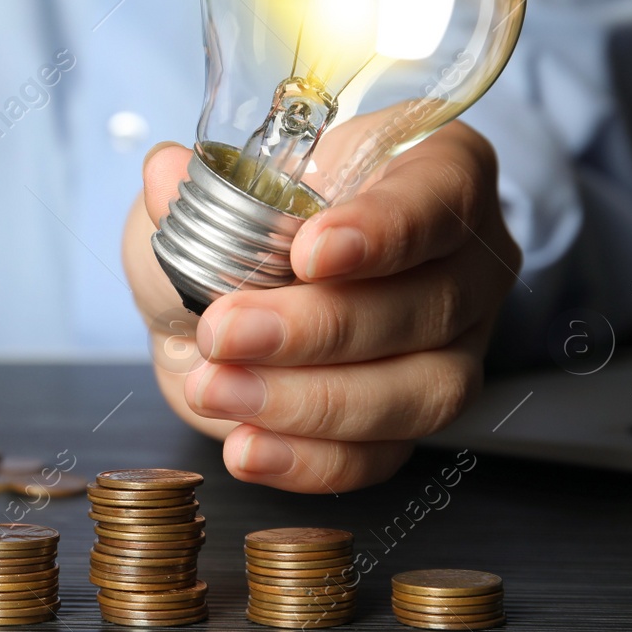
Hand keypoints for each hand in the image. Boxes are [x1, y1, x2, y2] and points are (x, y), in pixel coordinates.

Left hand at [121, 123, 518, 492]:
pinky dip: (307, 458)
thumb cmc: (242, 226)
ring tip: (217, 388)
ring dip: (307, 400)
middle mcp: (465, 261)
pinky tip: (247, 446)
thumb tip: (166, 173)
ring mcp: (454, 347)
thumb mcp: (213, 190)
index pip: (439, 195)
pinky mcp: (413, 421)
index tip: (308, 253)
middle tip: (227, 331)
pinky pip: (379, 454)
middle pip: (426, 304)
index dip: (382, 229)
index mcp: (436, 173)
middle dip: (317, 327)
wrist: (223, 302)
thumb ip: (200, 188)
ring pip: (415, 391)